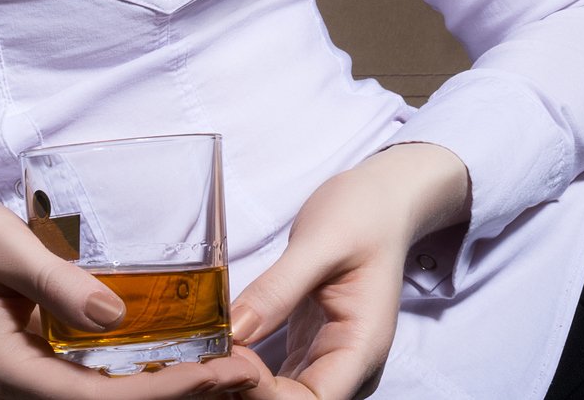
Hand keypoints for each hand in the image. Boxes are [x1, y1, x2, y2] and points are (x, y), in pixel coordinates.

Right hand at [0, 194, 269, 399]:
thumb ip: (54, 279)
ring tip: (231, 373)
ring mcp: (25, 390)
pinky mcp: (37, 375)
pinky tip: (185, 367)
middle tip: (245, 374)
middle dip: (180, 398)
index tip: (221, 371)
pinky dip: (143, 384)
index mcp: (5, 372)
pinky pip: (95, 392)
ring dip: (167, 394)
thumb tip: (112, 313)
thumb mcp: (1, 244)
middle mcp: (14, 394)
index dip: (165, 393)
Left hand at [229, 143, 469, 399]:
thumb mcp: (321, 242)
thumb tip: (234, 331)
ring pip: (280, 398)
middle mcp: (349, 366)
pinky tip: (217, 356)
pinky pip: (275, 381)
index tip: (230, 357)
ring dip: (240, 387)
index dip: (266, 393)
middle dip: (245, 393)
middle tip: (204, 361)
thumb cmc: (364, 216)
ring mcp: (328, 362)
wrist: (381, 203)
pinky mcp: (309, 352)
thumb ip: (279, 288)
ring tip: (203, 360)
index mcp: (363, 346)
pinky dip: (244, 375)